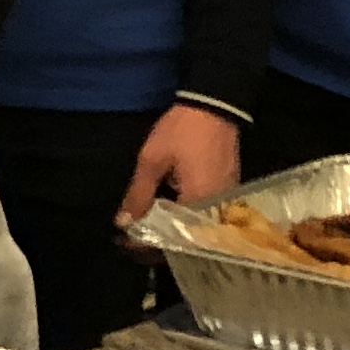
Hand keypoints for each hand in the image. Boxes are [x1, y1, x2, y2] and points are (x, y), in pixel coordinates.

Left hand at [118, 104, 240, 233]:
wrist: (215, 106)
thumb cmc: (182, 131)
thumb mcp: (152, 160)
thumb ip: (138, 194)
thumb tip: (123, 223)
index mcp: (198, 204)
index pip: (169, 240)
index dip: (143, 244)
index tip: (122, 241)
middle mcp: (216, 211)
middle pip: (183, 240)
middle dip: (154, 241)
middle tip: (128, 236)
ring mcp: (225, 204)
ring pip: (192, 229)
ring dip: (167, 231)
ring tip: (140, 227)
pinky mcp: (227, 195)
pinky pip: (202, 216)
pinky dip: (181, 218)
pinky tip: (162, 213)